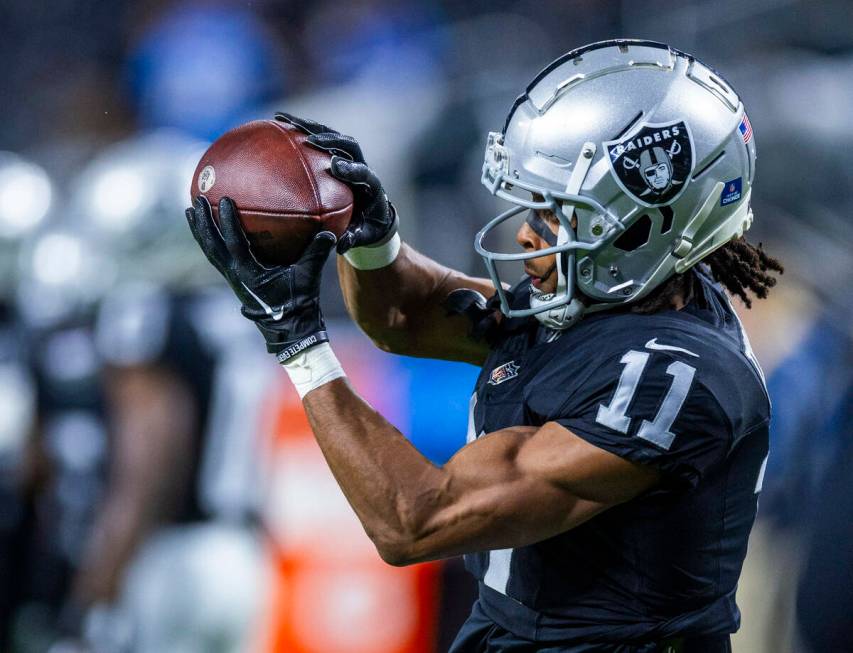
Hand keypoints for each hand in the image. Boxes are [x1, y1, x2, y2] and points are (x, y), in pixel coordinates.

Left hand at [185, 196, 335, 360]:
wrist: (290, 330)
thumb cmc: (299, 304)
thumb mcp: (308, 278)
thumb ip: (317, 254)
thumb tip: (329, 232)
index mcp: (249, 274)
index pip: (234, 244)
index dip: (228, 222)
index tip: (224, 200)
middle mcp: (235, 275)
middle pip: (211, 246)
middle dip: (202, 223)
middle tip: (196, 199)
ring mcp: (232, 278)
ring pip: (209, 251)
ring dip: (200, 230)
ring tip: (191, 210)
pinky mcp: (234, 279)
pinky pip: (216, 256)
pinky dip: (209, 240)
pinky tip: (208, 229)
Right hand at [275, 112, 396, 253]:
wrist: (372, 212)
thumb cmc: (365, 226)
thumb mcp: (361, 237)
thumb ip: (352, 239)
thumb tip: (338, 245)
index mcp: (371, 186)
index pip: (364, 173)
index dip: (351, 168)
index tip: (334, 166)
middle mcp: (361, 166)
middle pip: (349, 146)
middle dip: (330, 141)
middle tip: (310, 140)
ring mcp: (349, 156)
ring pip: (332, 135)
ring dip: (311, 127)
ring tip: (285, 121)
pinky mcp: (336, 151)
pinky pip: (319, 136)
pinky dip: (301, 128)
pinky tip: (277, 121)